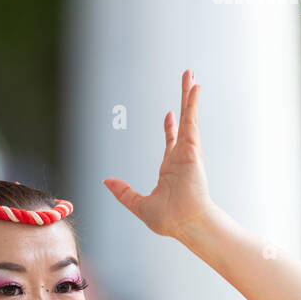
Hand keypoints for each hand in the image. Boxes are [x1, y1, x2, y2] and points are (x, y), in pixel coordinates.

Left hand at [104, 69, 213, 239]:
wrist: (186, 224)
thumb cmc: (169, 220)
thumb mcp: (139, 205)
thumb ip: (124, 192)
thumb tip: (106, 181)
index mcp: (171, 168)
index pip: (172, 142)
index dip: (170, 128)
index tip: (169, 115)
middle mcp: (181, 156)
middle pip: (182, 123)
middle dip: (183, 103)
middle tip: (187, 84)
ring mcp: (188, 151)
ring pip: (188, 116)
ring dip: (188, 95)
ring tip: (190, 75)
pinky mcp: (192, 149)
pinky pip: (191, 121)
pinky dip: (192, 104)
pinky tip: (194, 87)